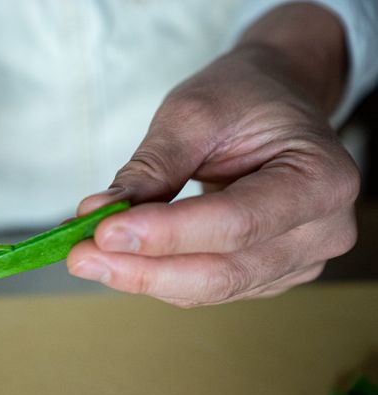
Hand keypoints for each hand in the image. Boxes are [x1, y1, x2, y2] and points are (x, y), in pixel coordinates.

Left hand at [68, 4, 358, 306]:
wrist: (273, 106)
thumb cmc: (242, 100)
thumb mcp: (194, 113)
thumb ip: (151, 168)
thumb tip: (97, 215)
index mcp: (321, 180)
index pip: (236, 223)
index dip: (166, 235)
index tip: (103, 232)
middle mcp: (321, 232)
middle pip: (223, 271)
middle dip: (144, 269)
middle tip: (80, 257)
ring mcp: (297, 261)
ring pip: (209, 287)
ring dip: (142, 277)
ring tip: (87, 257)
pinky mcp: (267, 275)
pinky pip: (206, 287)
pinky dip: (158, 276)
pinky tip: (120, 260)